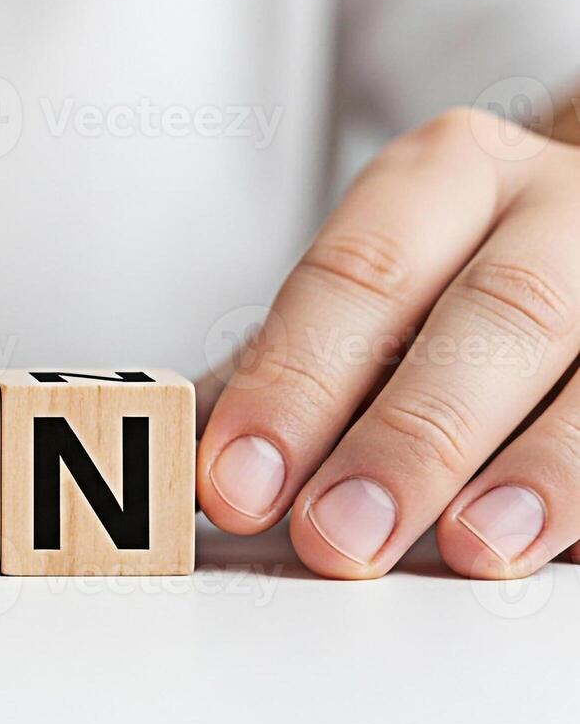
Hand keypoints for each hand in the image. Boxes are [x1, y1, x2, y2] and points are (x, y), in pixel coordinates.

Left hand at [199, 106, 579, 579]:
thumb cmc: (449, 284)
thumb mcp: (361, 299)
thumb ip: (277, 375)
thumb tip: (182, 464)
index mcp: (446, 176)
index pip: (361, 273)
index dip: (295, 384)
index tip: (239, 480)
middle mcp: (556, 208)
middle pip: (495, 313)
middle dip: (409, 437)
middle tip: (337, 533)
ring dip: (538, 471)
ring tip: (469, 547)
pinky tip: (559, 545)